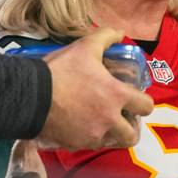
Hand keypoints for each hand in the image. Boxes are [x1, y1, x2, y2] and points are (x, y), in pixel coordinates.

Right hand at [38, 27, 154, 149]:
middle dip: (130, 128)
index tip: (136, 100)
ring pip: (111, 142)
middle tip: (122, 119)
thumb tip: (119, 32)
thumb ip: (106, 37)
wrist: (31, 95)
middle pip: (132, 135)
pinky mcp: (76, 144)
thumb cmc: (62, 70)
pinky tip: (81, 126)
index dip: (144, 103)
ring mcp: (93, 135)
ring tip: (102, 123)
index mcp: (116, 96)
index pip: (146, 107)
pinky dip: (89, 138)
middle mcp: (109, 120)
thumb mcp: (85, 47)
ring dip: (111, 135)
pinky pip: (89, 145)